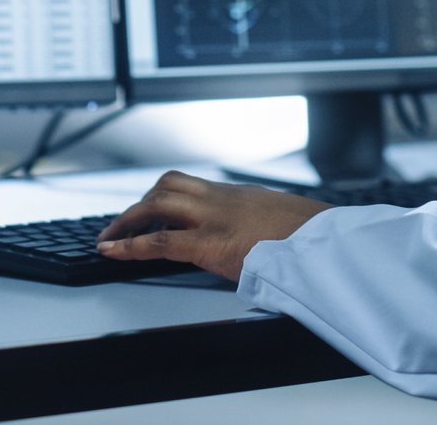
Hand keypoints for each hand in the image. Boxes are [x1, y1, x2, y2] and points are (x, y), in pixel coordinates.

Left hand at [95, 171, 331, 282]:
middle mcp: (222, 198)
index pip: (190, 185)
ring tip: (110, 237)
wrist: (326, 243)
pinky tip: (112, 252)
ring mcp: (215, 217)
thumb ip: (260, 224)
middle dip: (139, 204)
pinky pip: (160, 240)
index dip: (163, 195)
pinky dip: (130, 245)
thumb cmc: (312, 237)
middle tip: (120, 224)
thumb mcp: (282, 221)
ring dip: (128, 218)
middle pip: (168, 185)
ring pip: (158, 201)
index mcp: (238, 195)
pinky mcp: (211, 243)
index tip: (148, 208)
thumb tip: (257, 238)